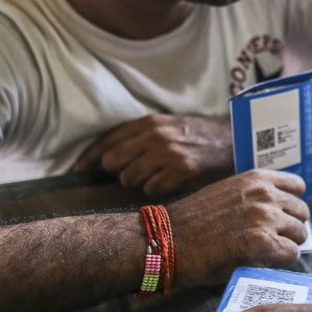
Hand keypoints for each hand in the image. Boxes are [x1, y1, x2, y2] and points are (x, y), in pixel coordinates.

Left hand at [73, 114, 232, 196]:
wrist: (235, 141)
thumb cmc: (198, 136)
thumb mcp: (168, 125)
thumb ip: (139, 136)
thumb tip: (104, 157)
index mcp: (149, 122)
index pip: (107, 140)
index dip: (88, 157)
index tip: (77, 170)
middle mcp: (155, 136)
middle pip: (113, 163)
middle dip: (119, 171)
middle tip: (134, 172)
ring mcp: (168, 154)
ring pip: (130, 178)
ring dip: (139, 182)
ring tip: (156, 176)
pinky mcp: (181, 171)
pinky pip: (151, 189)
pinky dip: (157, 189)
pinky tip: (169, 182)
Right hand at [166, 169, 308, 286]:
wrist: (165, 240)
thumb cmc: (192, 222)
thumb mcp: (227, 194)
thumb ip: (253, 198)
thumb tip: (279, 213)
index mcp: (256, 178)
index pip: (297, 187)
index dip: (291, 205)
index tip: (282, 217)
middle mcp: (265, 194)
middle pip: (302, 212)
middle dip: (290, 228)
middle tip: (272, 241)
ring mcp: (265, 218)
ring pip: (299, 235)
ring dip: (286, 245)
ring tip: (265, 253)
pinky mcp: (262, 243)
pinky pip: (290, 255)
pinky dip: (279, 262)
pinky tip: (260, 263)